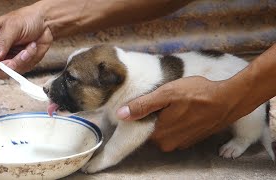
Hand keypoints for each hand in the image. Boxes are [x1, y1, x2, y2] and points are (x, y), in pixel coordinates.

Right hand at [0, 5, 52, 77]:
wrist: (45, 24)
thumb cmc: (27, 19)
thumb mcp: (13, 26)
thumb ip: (2, 42)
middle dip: (2, 67)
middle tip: (14, 59)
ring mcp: (5, 60)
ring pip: (4, 73)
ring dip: (19, 62)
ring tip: (29, 47)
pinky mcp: (17, 65)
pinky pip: (19, 71)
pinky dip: (28, 61)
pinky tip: (32, 48)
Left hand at [116, 76, 237, 150]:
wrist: (227, 100)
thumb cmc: (197, 94)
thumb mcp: (166, 94)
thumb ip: (142, 105)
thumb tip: (120, 114)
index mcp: (159, 134)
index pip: (139, 127)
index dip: (141, 114)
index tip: (149, 103)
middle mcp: (168, 143)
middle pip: (151, 130)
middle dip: (155, 116)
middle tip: (165, 101)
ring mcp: (181, 143)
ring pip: (164, 131)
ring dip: (167, 119)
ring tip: (176, 105)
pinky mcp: (191, 140)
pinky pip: (176, 132)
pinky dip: (177, 123)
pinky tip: (185, 110)